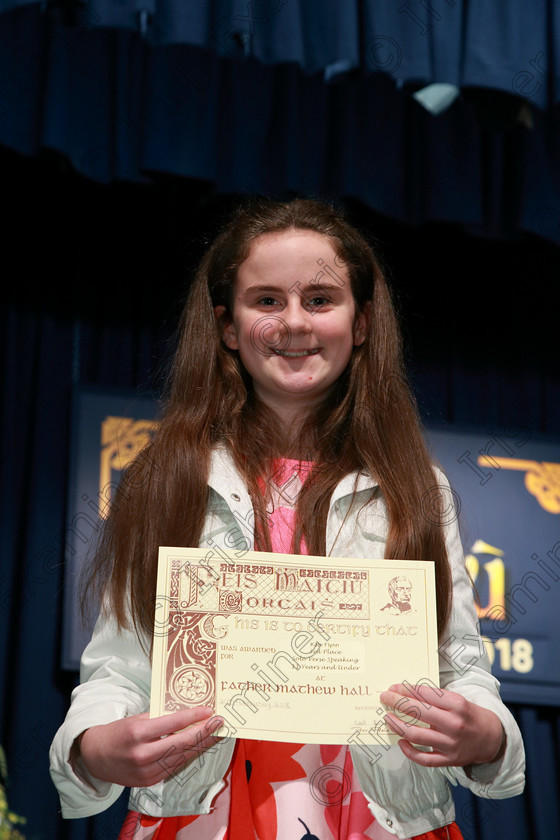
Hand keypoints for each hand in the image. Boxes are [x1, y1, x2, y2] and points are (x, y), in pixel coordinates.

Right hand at [77, 707, 222, 786]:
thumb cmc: (119, 732)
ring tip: (215, 734)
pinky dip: (187, 755)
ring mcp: (146, 771)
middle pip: (181, 743)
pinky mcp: (149, 782)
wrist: (97, 757)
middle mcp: (142, 754)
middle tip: (219, 722)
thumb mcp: (137, 719)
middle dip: (203, 732)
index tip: (209, 711)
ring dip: (200, 745)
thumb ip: (160, 718)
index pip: (172, 723)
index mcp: (138, 733)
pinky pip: (174, 767)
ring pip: (181, 757)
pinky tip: (198, 746)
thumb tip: (188, 714)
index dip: (193, 717)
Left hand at [380, 683, 504, 767]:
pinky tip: (401, 741)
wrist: (491, 739)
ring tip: (388, 717)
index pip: (425, 694)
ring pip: (416, 735)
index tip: (394, 687)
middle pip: (418, 713)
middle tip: (385, 697)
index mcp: (457, 705)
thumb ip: (436, 698)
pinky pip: (423, 758)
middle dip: (397, 703)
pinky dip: (409, 751)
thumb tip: (407, 693)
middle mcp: (454, 724)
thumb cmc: (470, 715)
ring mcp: (450, 744)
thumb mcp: (458, 700)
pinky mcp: (448, 760)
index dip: (406, 690)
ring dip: (397, 725)